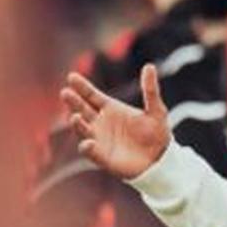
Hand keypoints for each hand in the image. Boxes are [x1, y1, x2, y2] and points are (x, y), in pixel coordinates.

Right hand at [61, 65, 170, 180]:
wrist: (161, 160)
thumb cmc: (157, 133)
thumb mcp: (155, 110)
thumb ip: (150, 90)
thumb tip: (149, 66)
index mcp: (111, 109)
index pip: (91, 95)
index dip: (81, 87)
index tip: (71, 77)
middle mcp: (101, 123)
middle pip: (81, 109)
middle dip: (73, 102)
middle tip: (66, 93)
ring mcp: (99, 139)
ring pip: (82, 129)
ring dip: (77, 123)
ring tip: (75, 117)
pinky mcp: (102, 157)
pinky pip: (90, 151)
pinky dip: (87, 147)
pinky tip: (89, 143)